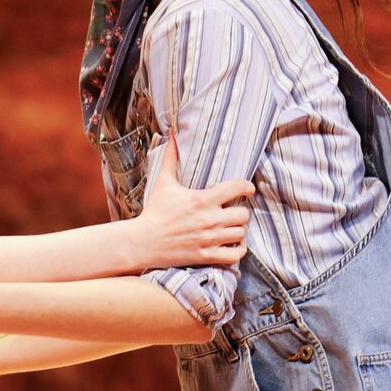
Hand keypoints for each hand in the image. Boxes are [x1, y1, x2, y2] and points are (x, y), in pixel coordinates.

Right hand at [139, 130, 251, 268]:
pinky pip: (235, 255)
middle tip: (234, 212)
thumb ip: (170, 158)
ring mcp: (208, 239)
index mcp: (202, 199)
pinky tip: (232, 245)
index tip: (247, 189)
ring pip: (241, 234)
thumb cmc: (154, 211)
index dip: (247, 187)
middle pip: (244, 214)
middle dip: (241, 212)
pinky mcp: (205, 256)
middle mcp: (209, 220)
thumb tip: (171, 135)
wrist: (142, 242)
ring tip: (231, 228)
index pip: (238, 188)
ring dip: (238, 231)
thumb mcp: (163, 183)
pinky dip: (238, 250)